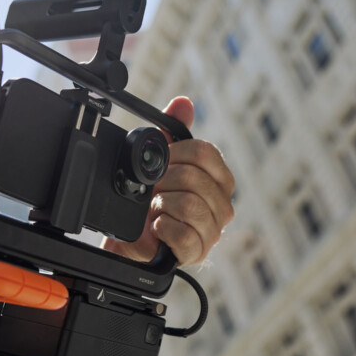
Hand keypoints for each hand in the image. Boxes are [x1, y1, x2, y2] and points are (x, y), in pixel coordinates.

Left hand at [102, 97, 235, 265]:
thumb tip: (183, 103)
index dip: (177, 153)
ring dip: (163, 204)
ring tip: (155, 208)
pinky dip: (164, 228)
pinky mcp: (198, 252)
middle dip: (164, 181)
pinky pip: (185, 235)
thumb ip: (173, 130)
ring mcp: (213, 231)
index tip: (162, 160)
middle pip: (195, 179)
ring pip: (191, 206)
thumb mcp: (160, 162)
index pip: (207, 154)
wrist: (133, 236)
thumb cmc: (152, 199)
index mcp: (219, 180)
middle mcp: (222, 205)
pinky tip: (158, 226)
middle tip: (153, 188)